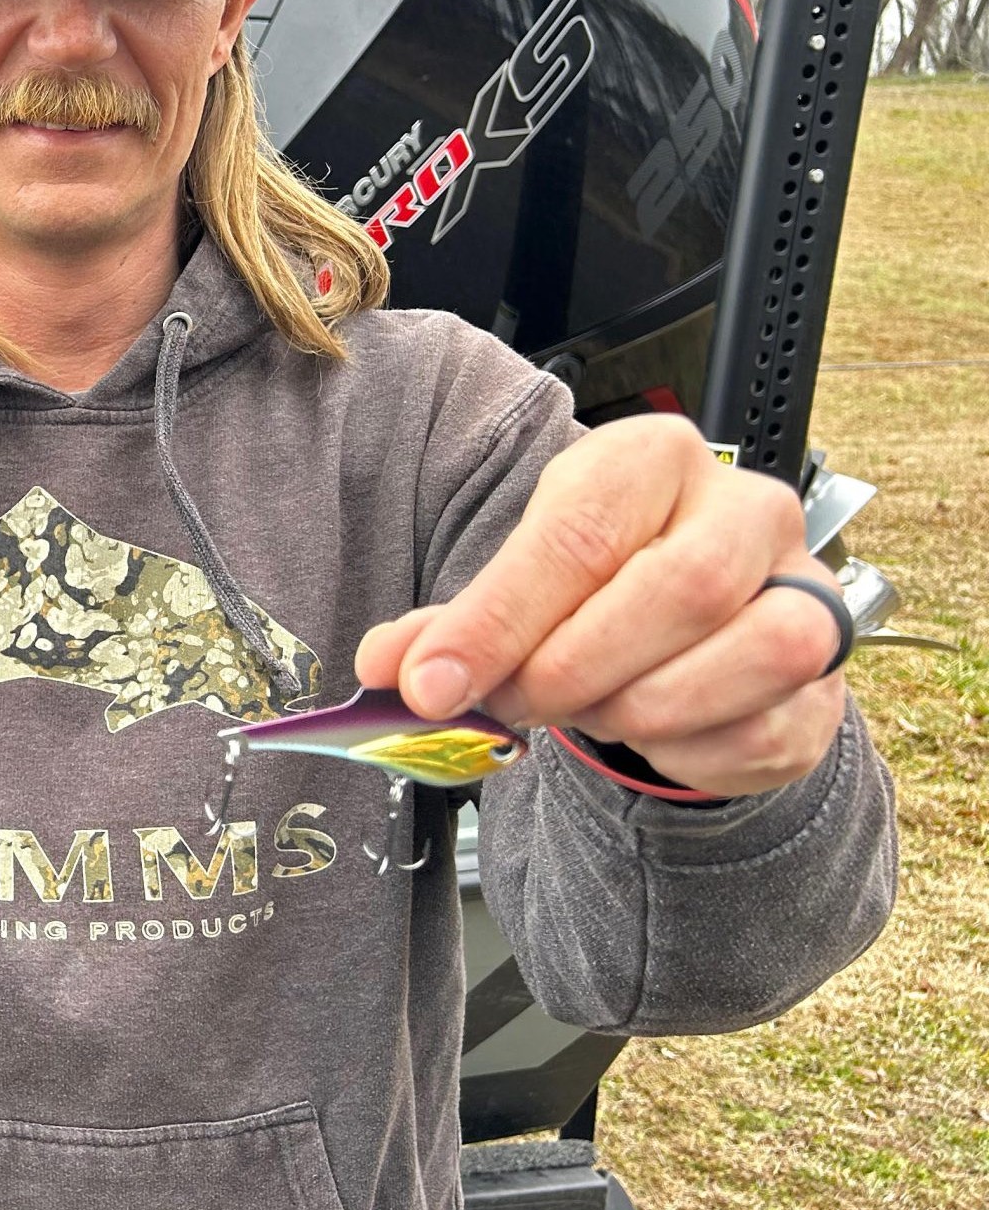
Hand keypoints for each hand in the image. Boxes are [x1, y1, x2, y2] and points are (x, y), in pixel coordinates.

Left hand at [356, 416, 847, 797]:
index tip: (430, 683)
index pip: (578, 533)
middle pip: (678, 589)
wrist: (688, 626)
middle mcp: (748, 510)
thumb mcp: (520, 583)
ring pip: (751, 654)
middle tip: (512, 704)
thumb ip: (453, 626)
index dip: (497, 618)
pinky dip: (687, 750)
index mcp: (655, 459)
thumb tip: (385, 667)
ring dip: (639, 706)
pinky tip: (646, 733)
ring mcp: (805, 592)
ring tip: (584, 709)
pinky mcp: (825, 682)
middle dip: (573, 666)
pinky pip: (766, 727)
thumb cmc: (596, 588)